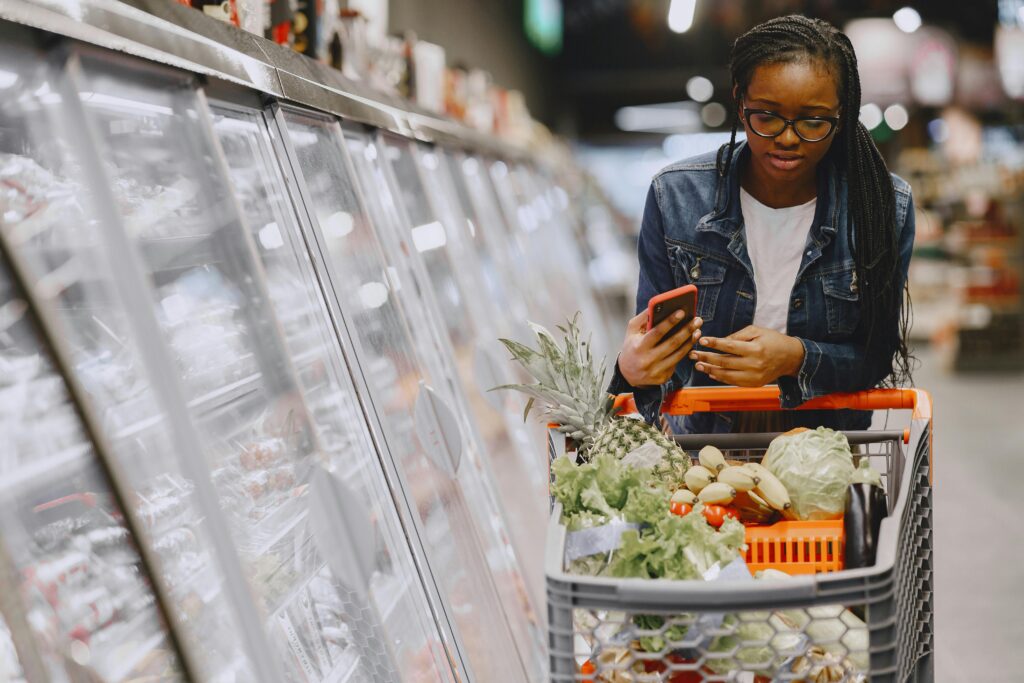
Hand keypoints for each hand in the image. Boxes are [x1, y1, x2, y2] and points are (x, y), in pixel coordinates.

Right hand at [618, 311, 703, 386]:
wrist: (627, 374)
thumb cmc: (631, 347)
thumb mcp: (631, 331)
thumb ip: (643, 318)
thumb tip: (659, 305)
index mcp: (639, 347)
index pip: (657, 332)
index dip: (670, 321)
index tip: (682, 312)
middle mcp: (648, 360)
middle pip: (672, 343)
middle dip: (687, 330)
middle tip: (697, 320)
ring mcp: (656, 371)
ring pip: (679, 354)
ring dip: (690, 341)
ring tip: (697, 330)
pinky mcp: (663, 377)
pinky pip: (677, 362)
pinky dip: (685, 351)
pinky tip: (690, 342)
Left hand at [690, 325, 804, 386]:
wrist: (791, 358)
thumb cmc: (773, 340)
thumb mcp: (757, 331)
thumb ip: (738, 336)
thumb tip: (719, 341)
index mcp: (756, 349)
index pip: (730, 346)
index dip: (714, 343)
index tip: (702, 340)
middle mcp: (754, 364)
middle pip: (725, 362)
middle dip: (706, 358)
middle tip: (693, 354)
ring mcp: (754, 377)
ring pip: (726, 375)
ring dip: (710, 370)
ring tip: (698, 365)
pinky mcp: (754, 384)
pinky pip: (733, 382)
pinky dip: (720, 378)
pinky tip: (710, 373)